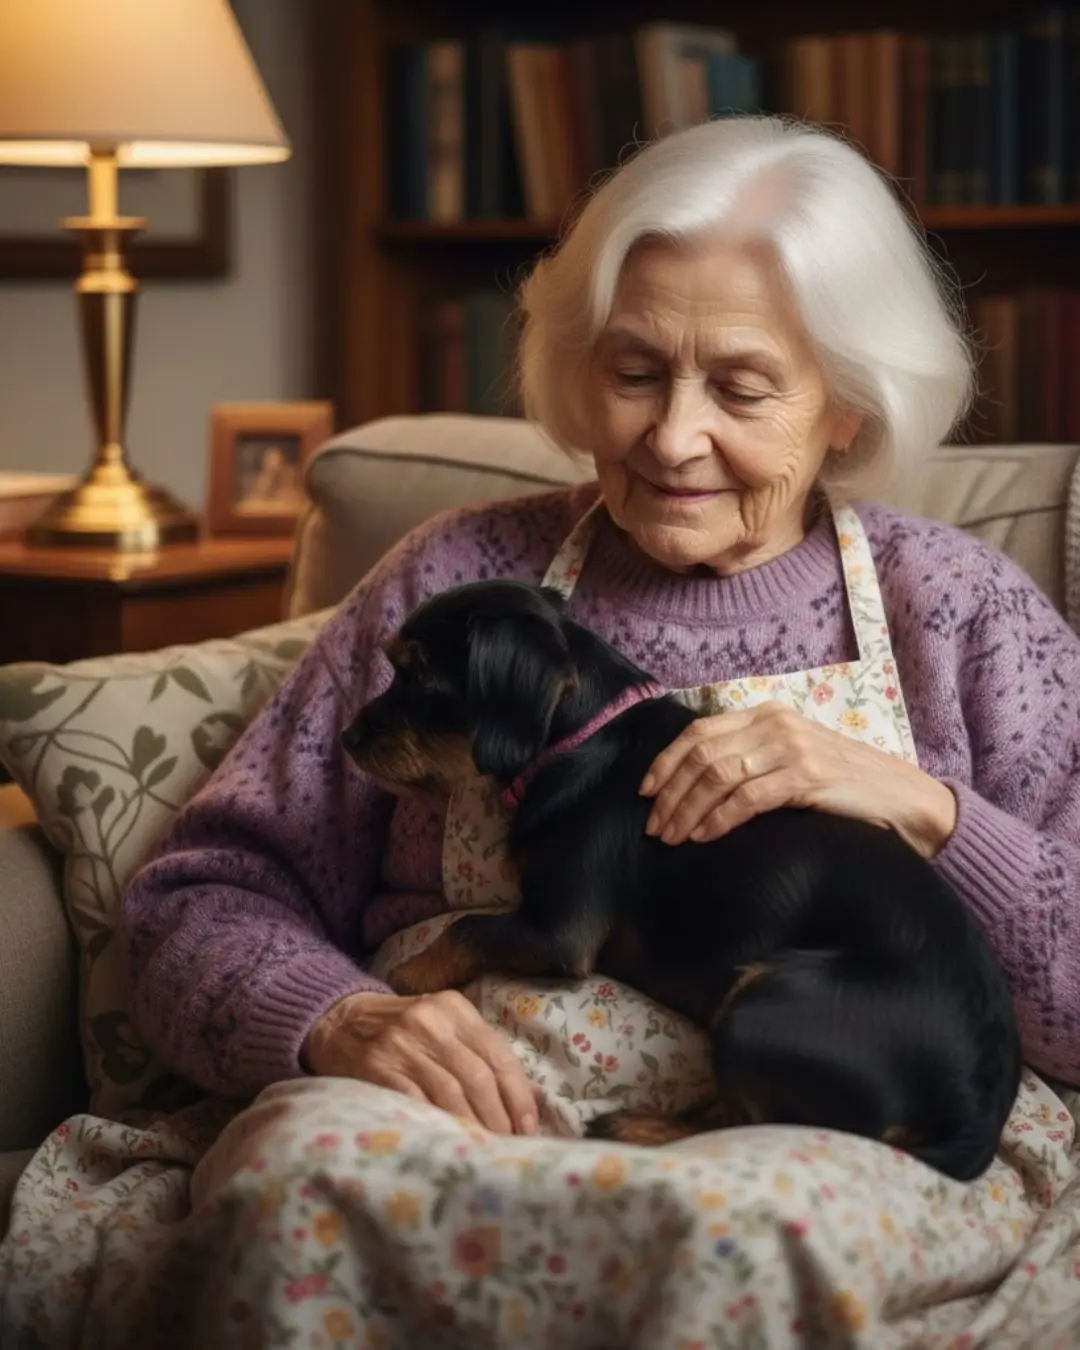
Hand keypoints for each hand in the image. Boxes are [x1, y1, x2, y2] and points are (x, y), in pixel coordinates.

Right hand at [302, 989, 538, 1135]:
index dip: (519, 1096)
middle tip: (509, 1148)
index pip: (499, 1055)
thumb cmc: (402, 1030)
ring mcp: (402, 1045)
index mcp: (455, 1008)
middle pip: (478, 1077)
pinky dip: (436, 1126)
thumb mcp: (442, 1025)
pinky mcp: (377, 1069)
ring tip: (485, 1152)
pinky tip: (449, 1144)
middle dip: (499, 1119)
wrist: (338, 1021)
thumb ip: (479, 1052)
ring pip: (451, 1093)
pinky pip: (415, 1103)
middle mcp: (432, 1022)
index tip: (529, 1128)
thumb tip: (527, 1099)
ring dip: (473, 1128)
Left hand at [640, 702, 956, 858]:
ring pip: (718, 776)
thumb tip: (694, 785)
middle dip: (671, 793)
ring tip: (674, 838)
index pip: (699, 732)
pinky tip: (705, 837)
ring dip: (688, 810)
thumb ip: (751, 760)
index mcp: (766, 715)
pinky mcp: (807, 777)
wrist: (904, 800)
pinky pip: (747, 798)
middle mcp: (776, 724)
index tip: (646, 793)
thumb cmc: (844, 787)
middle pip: (702, 755)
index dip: (665, 762)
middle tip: (655, 828)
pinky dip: (719, 819)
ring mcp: (792, 748)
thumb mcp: (791, 760)